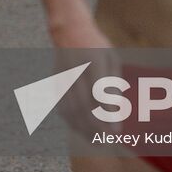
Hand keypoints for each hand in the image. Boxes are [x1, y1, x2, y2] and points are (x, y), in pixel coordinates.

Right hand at [50, 18, 121, 137]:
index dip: (108, 114)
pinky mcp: (54, 81)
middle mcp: (75, 68)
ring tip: (97, 141)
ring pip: (70, 109)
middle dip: (96, 127)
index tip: (116, 132)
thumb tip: (116, 113)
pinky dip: (72, 122)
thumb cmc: (96, 46)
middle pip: (83, 105)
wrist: (68, 29)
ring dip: (84, 128)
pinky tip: (83, 130)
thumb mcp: (111, 58)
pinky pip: (62, 107)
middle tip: (108, 141)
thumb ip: (113, 84)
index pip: (100, 91)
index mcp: (93, 59)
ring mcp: (62, 75)